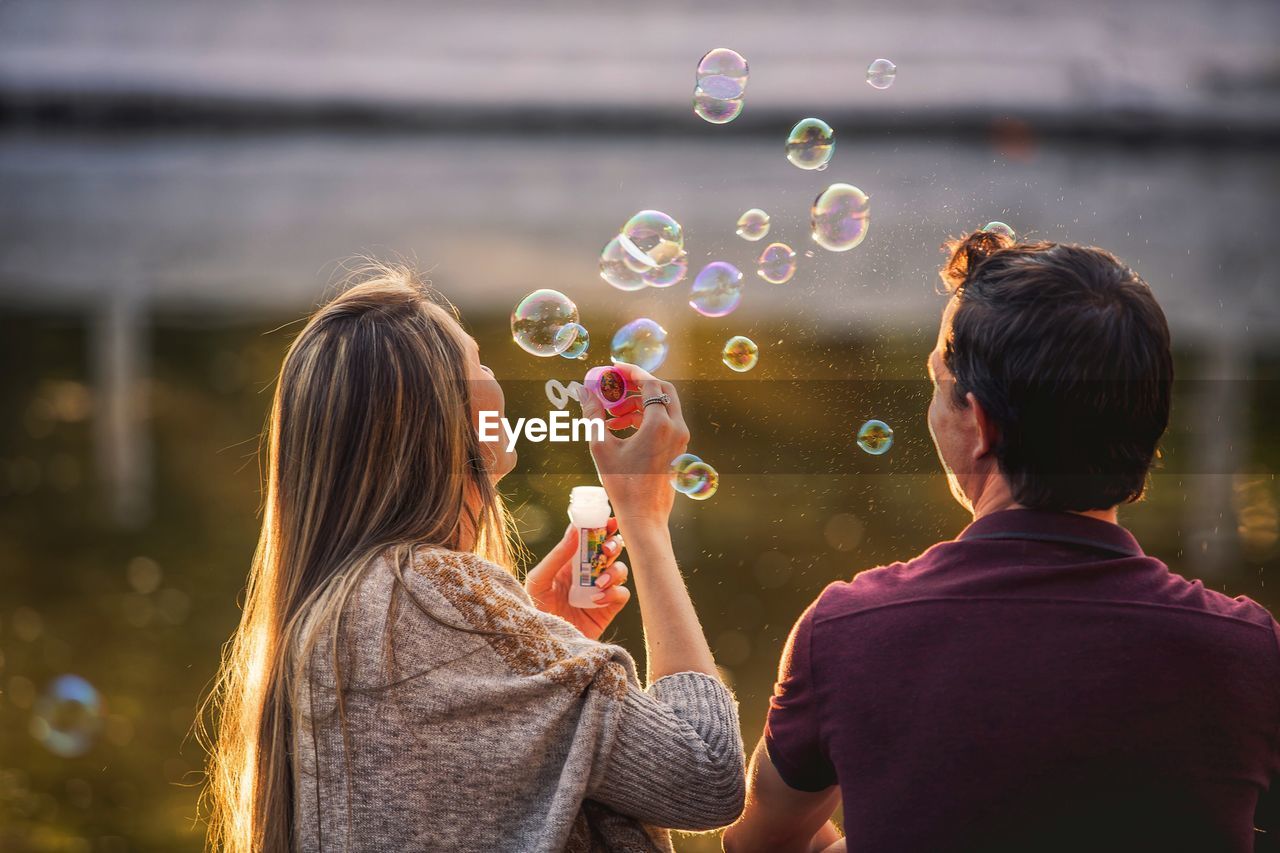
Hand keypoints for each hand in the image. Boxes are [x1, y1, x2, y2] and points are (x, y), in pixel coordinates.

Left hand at [525, 519, 630, 639]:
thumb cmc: (534, 610)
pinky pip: (622, 594)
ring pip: (620, 570)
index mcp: (570, 563)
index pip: (590, 539)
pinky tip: (598, 599)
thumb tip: (575, 528)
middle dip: (613, 545)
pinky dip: (614, 592)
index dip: (602, 527)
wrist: (541, 644)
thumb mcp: (540, 580)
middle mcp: (587, 574)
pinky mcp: (607, 610)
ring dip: (615, 570)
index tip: (610, 521)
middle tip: (606, 550)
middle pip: (610, 551)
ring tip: (600, 582)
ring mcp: (599, 591)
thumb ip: (558, 555)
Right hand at [578, 362, 689, 526]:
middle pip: (662, 390)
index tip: (614, 368)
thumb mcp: (601, 447)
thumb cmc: (622, 485)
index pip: (649, 383)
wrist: (644, 517)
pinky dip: (644, 418)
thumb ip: (594, 414)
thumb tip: (584, 390)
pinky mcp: (678, 448)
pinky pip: (664, 422)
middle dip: (637, 385)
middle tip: (615, 387)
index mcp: (660, 424)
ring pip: (662, 406)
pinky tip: (621, 428)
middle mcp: (676, 428)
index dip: (631, 372)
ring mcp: (680, 439)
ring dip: (637, 404)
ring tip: (611, 416)